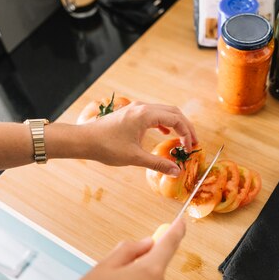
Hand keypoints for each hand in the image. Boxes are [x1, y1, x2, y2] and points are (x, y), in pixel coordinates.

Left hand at [79, 102, 197, 175]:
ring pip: (164, 111)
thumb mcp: (135, 157)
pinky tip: (165, 133)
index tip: (190, 148)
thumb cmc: (107, 147)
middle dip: (186, 127)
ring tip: (183, 138)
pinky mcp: (131, 114)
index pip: (176, 120)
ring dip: (176, 124)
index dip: (187, 133)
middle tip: (194, 142)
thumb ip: (158, 163)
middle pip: (173, 112)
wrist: (84, 140)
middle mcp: (142, 108)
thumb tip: (176, 171)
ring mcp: (136, 109)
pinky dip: (164, 123)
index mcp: (145, 115)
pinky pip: (154, 114)